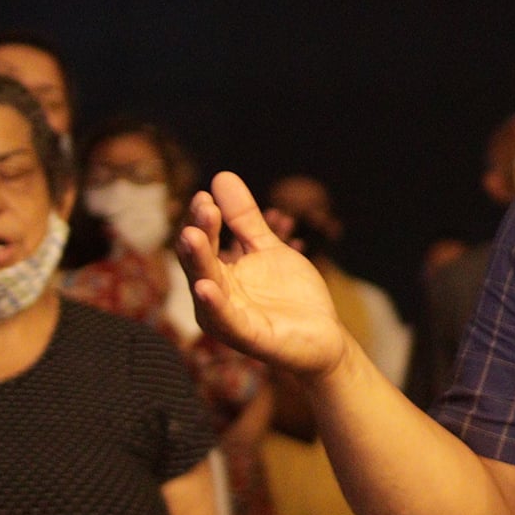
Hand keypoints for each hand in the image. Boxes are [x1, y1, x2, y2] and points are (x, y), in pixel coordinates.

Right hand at [178, 172, 349, 377]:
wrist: (324, 337)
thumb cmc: (291, 295)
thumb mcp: (268, 249)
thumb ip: (244, 219)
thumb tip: (220, 177)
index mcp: (220, 274)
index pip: (204, 242)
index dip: (203, 220)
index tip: (205, 195)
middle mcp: (216, 296)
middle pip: (201, 262)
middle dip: (199, 234)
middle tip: (202, 206)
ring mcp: (229, 318)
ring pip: (207, 287)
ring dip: (199, 262)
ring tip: (191, 235)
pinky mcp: (247, 337)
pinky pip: (227, 320)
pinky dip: (215, 304)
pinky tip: (206, 287)